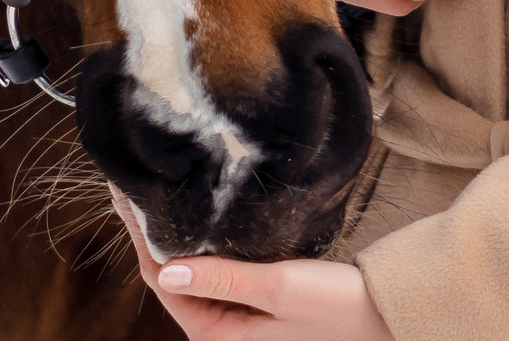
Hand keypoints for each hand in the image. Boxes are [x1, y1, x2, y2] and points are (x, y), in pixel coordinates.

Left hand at [117, 186, 394, 339]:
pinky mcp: (256, 299)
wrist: (387, 312)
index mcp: (218, 337)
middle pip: (169, 274)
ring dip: (172, 233)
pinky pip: (216, 267)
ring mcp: (237, 315)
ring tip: (152, 190)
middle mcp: (221, 329)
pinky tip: (195, 211)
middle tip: (129, 183)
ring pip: (191, 268)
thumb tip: (165, 267)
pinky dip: (201, 239)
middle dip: (148, 231)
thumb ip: (223, 278)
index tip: (122, 193)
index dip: (138, 234)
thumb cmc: (338, 307)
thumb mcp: (279, 289)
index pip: (161, 279)